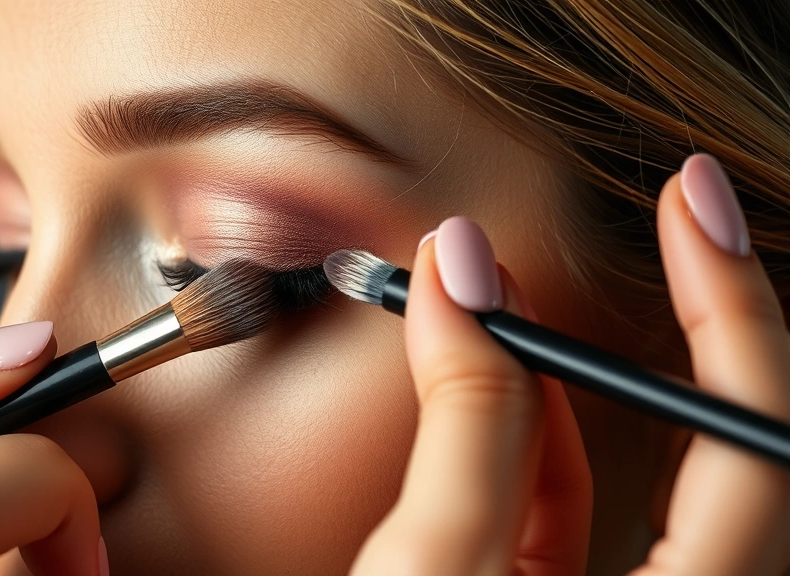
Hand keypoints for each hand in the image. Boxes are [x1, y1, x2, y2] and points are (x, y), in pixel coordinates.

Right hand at [350, 153, 789, 574]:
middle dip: (686, 319)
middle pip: (721, 437)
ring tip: (496, 287)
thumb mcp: (438, 562)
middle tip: (673, 217)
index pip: (754, 434)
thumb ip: (466, 420)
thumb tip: (461, 279)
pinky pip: (558, 491)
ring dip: (561, 365)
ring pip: (629, 460)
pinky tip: (474, 362)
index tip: (692, 203)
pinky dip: (517, 423)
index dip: (732, 306)